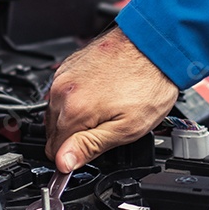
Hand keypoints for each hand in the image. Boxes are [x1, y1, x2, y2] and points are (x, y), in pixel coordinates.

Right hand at [45, 26, 177, 172]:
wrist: (155, 46)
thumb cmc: (149, 84)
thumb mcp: (127, 128)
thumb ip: (90, 147)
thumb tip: (63, 163)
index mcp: (73, 109)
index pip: (54, 150)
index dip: (72, 157)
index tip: (88, 154)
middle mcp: (62, 90)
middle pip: (53, 131)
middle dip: (75, 136)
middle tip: (105, 128)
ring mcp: (64, 75)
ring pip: (57, 111)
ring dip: (76, 116)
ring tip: (105, 108)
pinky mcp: (70, 65)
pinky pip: (63, 92)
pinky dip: (77, 98)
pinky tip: (101, 94)